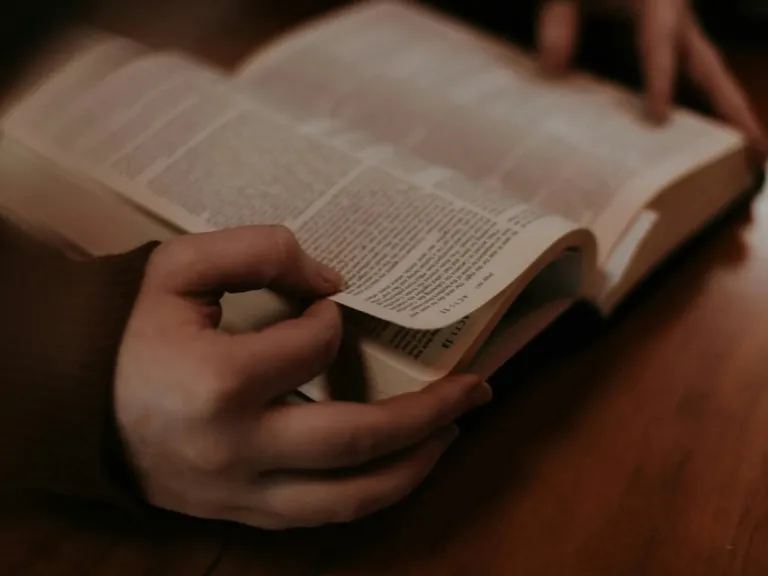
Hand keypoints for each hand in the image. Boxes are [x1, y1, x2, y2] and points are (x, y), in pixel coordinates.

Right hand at [114, 225, 489, 528]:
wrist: (74, 401)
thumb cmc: (126, 329)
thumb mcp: (179, 266)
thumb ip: (257, 249)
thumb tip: (331, 281)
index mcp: (219, 383)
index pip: (315, 345)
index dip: (332, 318)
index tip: (327, 305)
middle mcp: (237, 450)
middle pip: (359, 440)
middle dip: (430, 412)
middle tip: (477, 388)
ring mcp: (241, 492)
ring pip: (349, 498)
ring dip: (414, 466)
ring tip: (453, 433)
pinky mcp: (240, 512)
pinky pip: (321, 516)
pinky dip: (370, 494)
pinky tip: (397, 469)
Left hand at [536, 0, 766, 155]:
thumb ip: (557, 24)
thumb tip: (553, 69)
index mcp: (654, 1)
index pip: (659, 42)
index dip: (660, 80)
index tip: (660, 118)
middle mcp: (675, 17)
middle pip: (708, 66)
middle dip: (730, 106)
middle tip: (753, 146)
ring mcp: (678, 31)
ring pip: (708, 74)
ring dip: (727, 112)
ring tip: (750, 154)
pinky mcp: (671, 42)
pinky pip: (691, 77)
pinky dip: (702, 106)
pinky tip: (703, 140)